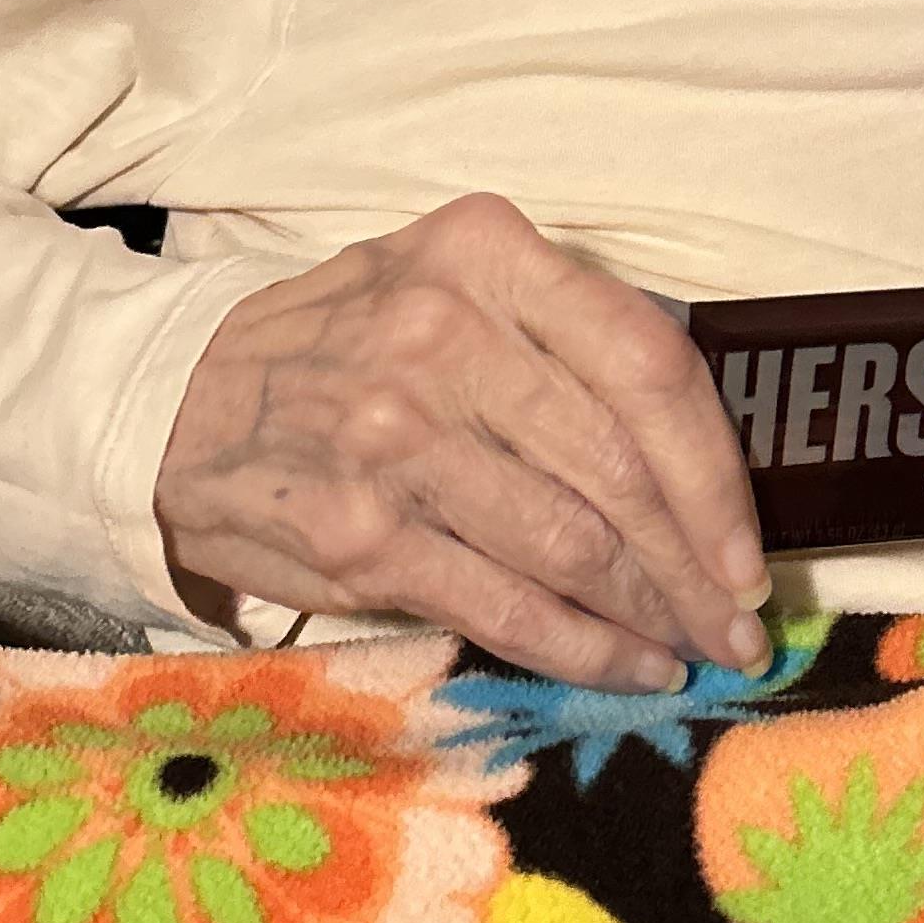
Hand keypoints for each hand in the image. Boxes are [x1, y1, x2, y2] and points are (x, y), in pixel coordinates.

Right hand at [154, 194, 768, 685]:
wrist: (175, 400)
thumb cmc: (344, 343)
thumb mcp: (445, 280)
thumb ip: (559, 332)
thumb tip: (696, 449)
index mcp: (485, 254)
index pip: (646, 362)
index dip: (716, 470)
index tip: (748, 543)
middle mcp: (442, 336)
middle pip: (620, 466)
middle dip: (699, 563)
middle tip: (742, 620)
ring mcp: (397, 438)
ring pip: (573, 544)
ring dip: (656, 613)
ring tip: (700, 647)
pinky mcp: (362, 533)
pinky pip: (506, 604)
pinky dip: (585, 649)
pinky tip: (633, 668)